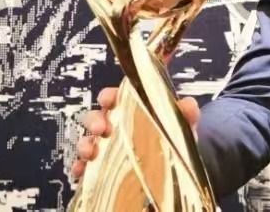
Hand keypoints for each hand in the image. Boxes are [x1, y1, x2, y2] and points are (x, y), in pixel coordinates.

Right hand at [71, 87, 201, 179]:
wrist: (171, 162)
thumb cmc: (169, 135)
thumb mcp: (180, 125)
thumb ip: (185, 114)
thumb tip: (189, 104)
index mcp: (129, 109)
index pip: (114, 97)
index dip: (109, 96)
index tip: (108, 100)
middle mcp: (113, 125)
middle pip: (96, 118)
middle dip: (95, 121)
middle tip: (101, 128)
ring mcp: (104, 147)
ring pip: (87, 141)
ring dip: (85, 144)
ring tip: (90, 152)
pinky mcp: (100, 167)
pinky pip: (85, 167)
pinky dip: (80, 168)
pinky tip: (81, 172)